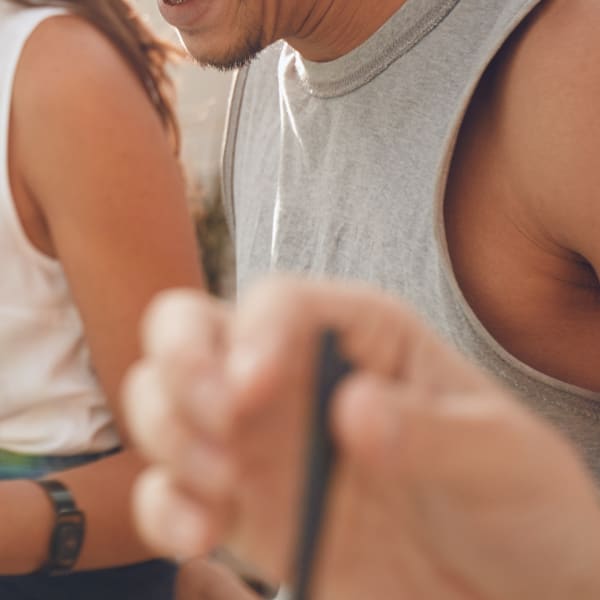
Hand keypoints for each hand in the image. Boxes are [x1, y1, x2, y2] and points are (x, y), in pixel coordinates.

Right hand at [125, 277, 599, 598]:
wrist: (505, 582)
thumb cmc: (513, 496)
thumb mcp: (500, 453)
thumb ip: (431, 429)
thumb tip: (352, 408)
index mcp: (359, 334)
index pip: (279, 301)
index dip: (253, 333)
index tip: (253, 390)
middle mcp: (295, 375)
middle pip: (193, 328)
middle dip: (182, 364)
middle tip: (218, 420)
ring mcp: (263, 441)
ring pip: (163, 399)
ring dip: (167, 432)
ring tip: (221, 484)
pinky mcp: (246, 506)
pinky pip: (171, 490)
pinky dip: (163, 506)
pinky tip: (200, 532)